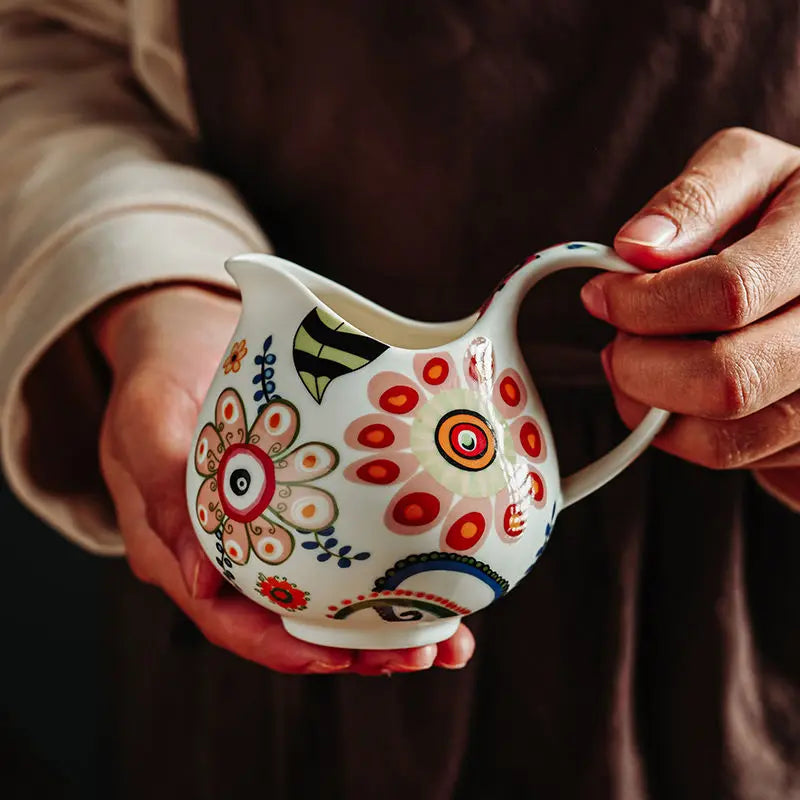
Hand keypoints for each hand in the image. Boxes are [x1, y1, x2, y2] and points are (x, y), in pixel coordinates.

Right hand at [92, 284, 473, 673]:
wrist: (189, 335)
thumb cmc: (161, 372)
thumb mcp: (146, 418)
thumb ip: (160, 487)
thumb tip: (200, 583)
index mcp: (178, 549)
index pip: (228, 619)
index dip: (280, 647)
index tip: (338, 658)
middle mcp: (225, 552)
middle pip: (286, 620)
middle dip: (349, 647)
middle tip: (414, 657)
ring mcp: (265, 529)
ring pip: (322, 594)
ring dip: (380, 622)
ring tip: (442, 638)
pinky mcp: (299, 503)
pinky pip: (338, 545)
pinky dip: (385, 569)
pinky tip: (435, 580)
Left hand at [580, 128, 799, 474]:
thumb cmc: (783, 214)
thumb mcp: (749, 173)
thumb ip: (695, 199)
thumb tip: (635, 246)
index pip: (728, 292)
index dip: (643, 301)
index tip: (601, 294)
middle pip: (727, 378)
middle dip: (640, 365)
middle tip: (617, 342)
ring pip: (726, 435)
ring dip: (650, 404)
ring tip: (636, 364)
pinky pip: (732, 456)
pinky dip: (676, 431)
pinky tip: (669, 391)